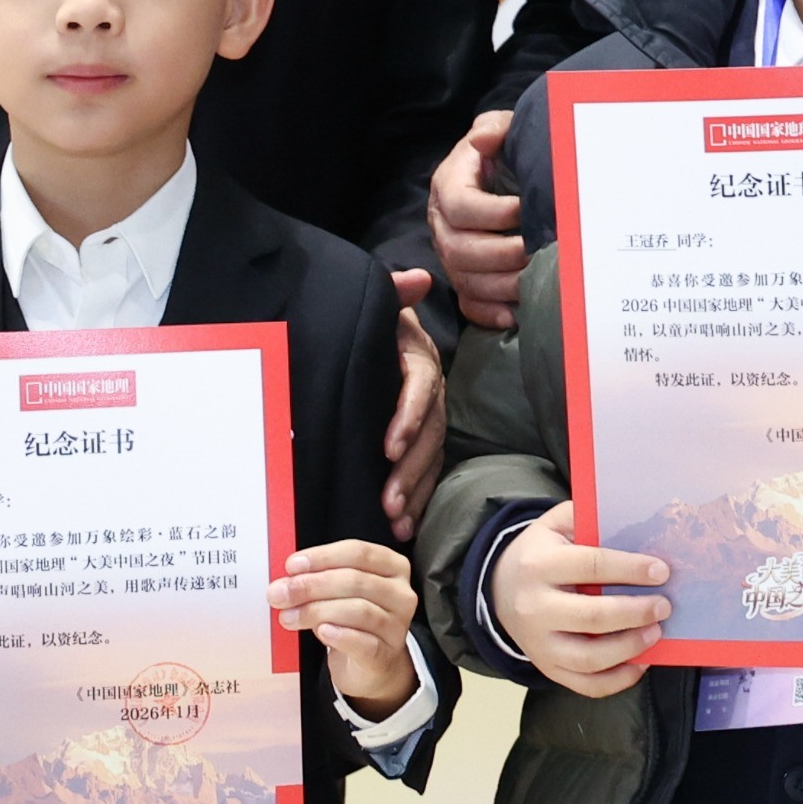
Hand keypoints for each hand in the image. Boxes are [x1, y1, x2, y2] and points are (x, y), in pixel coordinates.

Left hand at [271, 538, 421, 717]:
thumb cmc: (352, 620)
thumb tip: (283, 583)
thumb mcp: (338, 592)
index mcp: (392, 567)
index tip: (292, 566)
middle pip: (355, 581)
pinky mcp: (386, 653)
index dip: (323, 557)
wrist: (368, 664)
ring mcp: (397, 625)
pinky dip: (340, 635)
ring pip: (358, 610)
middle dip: (312, 585)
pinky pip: (363, 642)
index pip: (358, 553)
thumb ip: (316, 580)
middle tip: (280, 593)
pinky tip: (321, 631)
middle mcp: (400, 593)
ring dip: (317, 611)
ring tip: (289, 616)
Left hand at [382, 271, 448, 541]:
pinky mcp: (420, 437)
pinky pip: (426, 469)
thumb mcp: (378, 304)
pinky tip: (403, 524)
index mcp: (418, 357)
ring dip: (415, 491)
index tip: (388, 448)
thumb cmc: (372, 321)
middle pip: (429, 433)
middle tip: (389, 502)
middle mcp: (429, 388)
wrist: (373, 332)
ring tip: (396, 521)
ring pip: (430, 456)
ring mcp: (427, 415)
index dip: (407, 418)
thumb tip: (417, 279)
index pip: (420, 389)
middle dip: (411, 470)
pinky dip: (416, 497)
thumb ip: (393, 293)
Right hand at [429, 113, 526, 330]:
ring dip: (501, 285)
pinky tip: (515, 315)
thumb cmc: (504, 154)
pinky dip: (490, 313)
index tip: (524, 209)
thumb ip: (494, 128)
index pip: (459, 205)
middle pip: (459, 249)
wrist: (503, 176)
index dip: (492, 212)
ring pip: (465, 280)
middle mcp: (443, 224)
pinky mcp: (463, 279)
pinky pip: (469, 304)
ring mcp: (450, 256)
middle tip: (535, 251)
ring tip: (534, 280)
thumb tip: (482, 141)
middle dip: (500, 254)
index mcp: (448, 185)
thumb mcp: (500, 130)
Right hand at [488, 500, 668, 697]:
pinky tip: (640, 662)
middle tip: (664, 606)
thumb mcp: (555, 525)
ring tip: (655, 632)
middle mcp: (534, 608)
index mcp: (538, 565)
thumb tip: (635, 522)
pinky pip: (587, 685)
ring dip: (630, 648)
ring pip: (590, 658)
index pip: (591, 566)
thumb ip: (586, 518)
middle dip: (635, 612)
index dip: (630, 569)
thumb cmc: (540, 553)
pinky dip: (618, 679)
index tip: (661, 572)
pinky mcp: (548, 668)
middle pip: (592, 617)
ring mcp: (539, 644)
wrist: (500, 588)